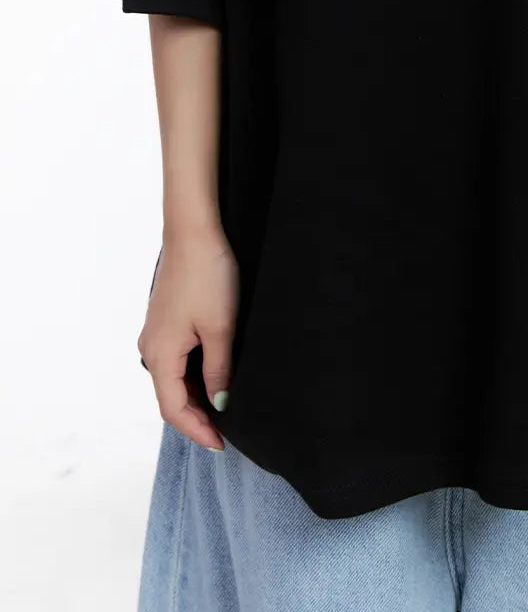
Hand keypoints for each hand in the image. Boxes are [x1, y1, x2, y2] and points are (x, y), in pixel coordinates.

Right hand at [137, 227, 238, 450]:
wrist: (194, 233)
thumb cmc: (208, 276)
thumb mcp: (221, 327)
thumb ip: (218, 368)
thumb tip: (220, 403)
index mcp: (160, 355)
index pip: (174, 409)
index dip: (198, 430)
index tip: (222, 445)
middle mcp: (151, 347)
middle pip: (170, 397)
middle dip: (196, 419)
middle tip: (226, 433)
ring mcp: (156, 334)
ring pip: (173, 379)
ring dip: (194, 398)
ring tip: (222, 411)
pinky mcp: (165, 321)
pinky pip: (175, 361)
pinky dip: (192, 377)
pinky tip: (212, 377)